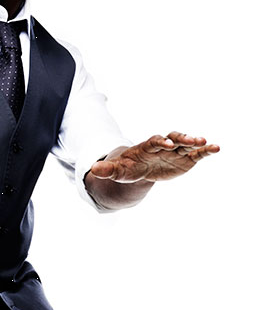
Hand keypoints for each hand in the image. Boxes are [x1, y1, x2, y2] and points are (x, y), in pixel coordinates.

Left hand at [90, 132, 219, 182]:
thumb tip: (92, 170)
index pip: (153, 142)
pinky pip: (197, 153)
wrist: (139, 169)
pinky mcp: (185, 158)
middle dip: (181, 139)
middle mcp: (163, 146)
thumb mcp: (117, 171)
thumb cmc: (127, 168)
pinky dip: (206, 150)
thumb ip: (107, 170)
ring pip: (186, 144)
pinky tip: (217, 148)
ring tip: (207, 143)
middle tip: (192, 140)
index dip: (160, 142)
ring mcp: (175, 151)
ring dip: (196, 142)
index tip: (167, 144)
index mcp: (146, 147)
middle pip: (172, 138)